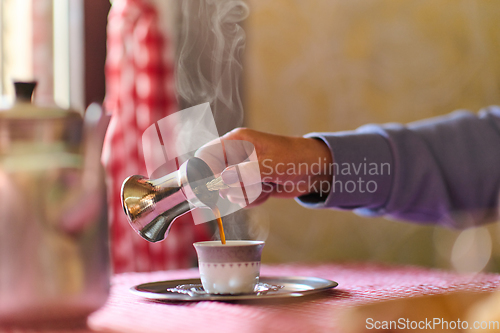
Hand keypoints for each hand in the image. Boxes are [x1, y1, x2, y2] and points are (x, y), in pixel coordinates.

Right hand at [196, 128, 332, 206]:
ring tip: (264, 186)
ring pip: (227, 191)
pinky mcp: (249, 184)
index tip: (206, 188)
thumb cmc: (295, 158)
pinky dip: (253, 199)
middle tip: (248, 186)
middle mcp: (235, 155)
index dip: (201, 171)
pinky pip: (240, 198)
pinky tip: (268, 191)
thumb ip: (246, 172)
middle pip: (213, 177)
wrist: (315, 170)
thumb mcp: (271, 164)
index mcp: (236, 141)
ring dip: (245, 195)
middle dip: (230, 187)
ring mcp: (241, 171)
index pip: (205, 154)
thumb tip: (223, 178)